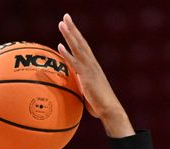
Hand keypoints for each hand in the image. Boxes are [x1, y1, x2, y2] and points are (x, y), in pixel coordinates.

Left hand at [57, 13, 134, 137]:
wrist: (109, 109)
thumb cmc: (99, 104)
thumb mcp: (88, 92)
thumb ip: (81, 86)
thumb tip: (73, 87)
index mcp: (92, 66)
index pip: (83, 47)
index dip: (76, 35)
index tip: (70, 25)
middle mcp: (92, 64)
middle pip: (81, 42)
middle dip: (73, 29)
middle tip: (66, 16)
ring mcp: (90, 69)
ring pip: (78, 48)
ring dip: (69, 35)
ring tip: (62, 24)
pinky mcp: (87, 77)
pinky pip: (75, 63)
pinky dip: (67, 54)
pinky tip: (60, 46)